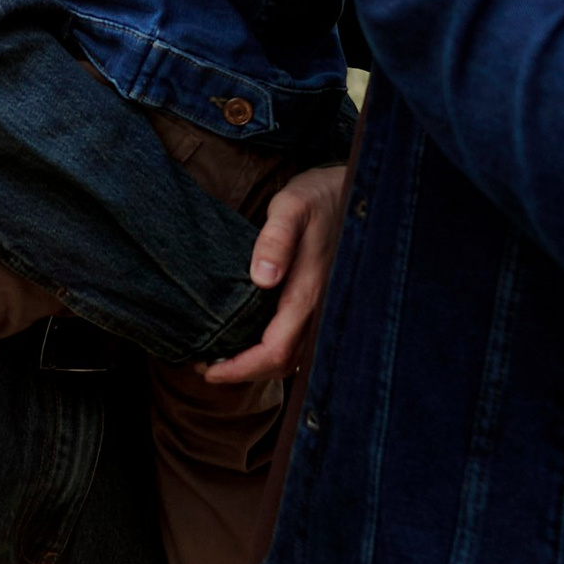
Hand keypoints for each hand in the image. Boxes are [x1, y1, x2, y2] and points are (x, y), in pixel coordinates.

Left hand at [202, 159, 345, 382]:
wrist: (355, 192)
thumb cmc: (317, 197)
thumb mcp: (291, 208)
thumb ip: (276, 240)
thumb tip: (262, 278)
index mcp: (309, 294)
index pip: (275, 350)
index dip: (242, 368)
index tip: (210, 371)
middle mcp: (320, 310)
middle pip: (283, 363)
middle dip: (245, 372)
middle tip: (207, 368)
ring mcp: (325, 309)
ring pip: (294, 356)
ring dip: (260, 364)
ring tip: (224, 358)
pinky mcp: (322, 302)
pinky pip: (300, 341)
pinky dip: (274, 350)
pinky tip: (252, 340)